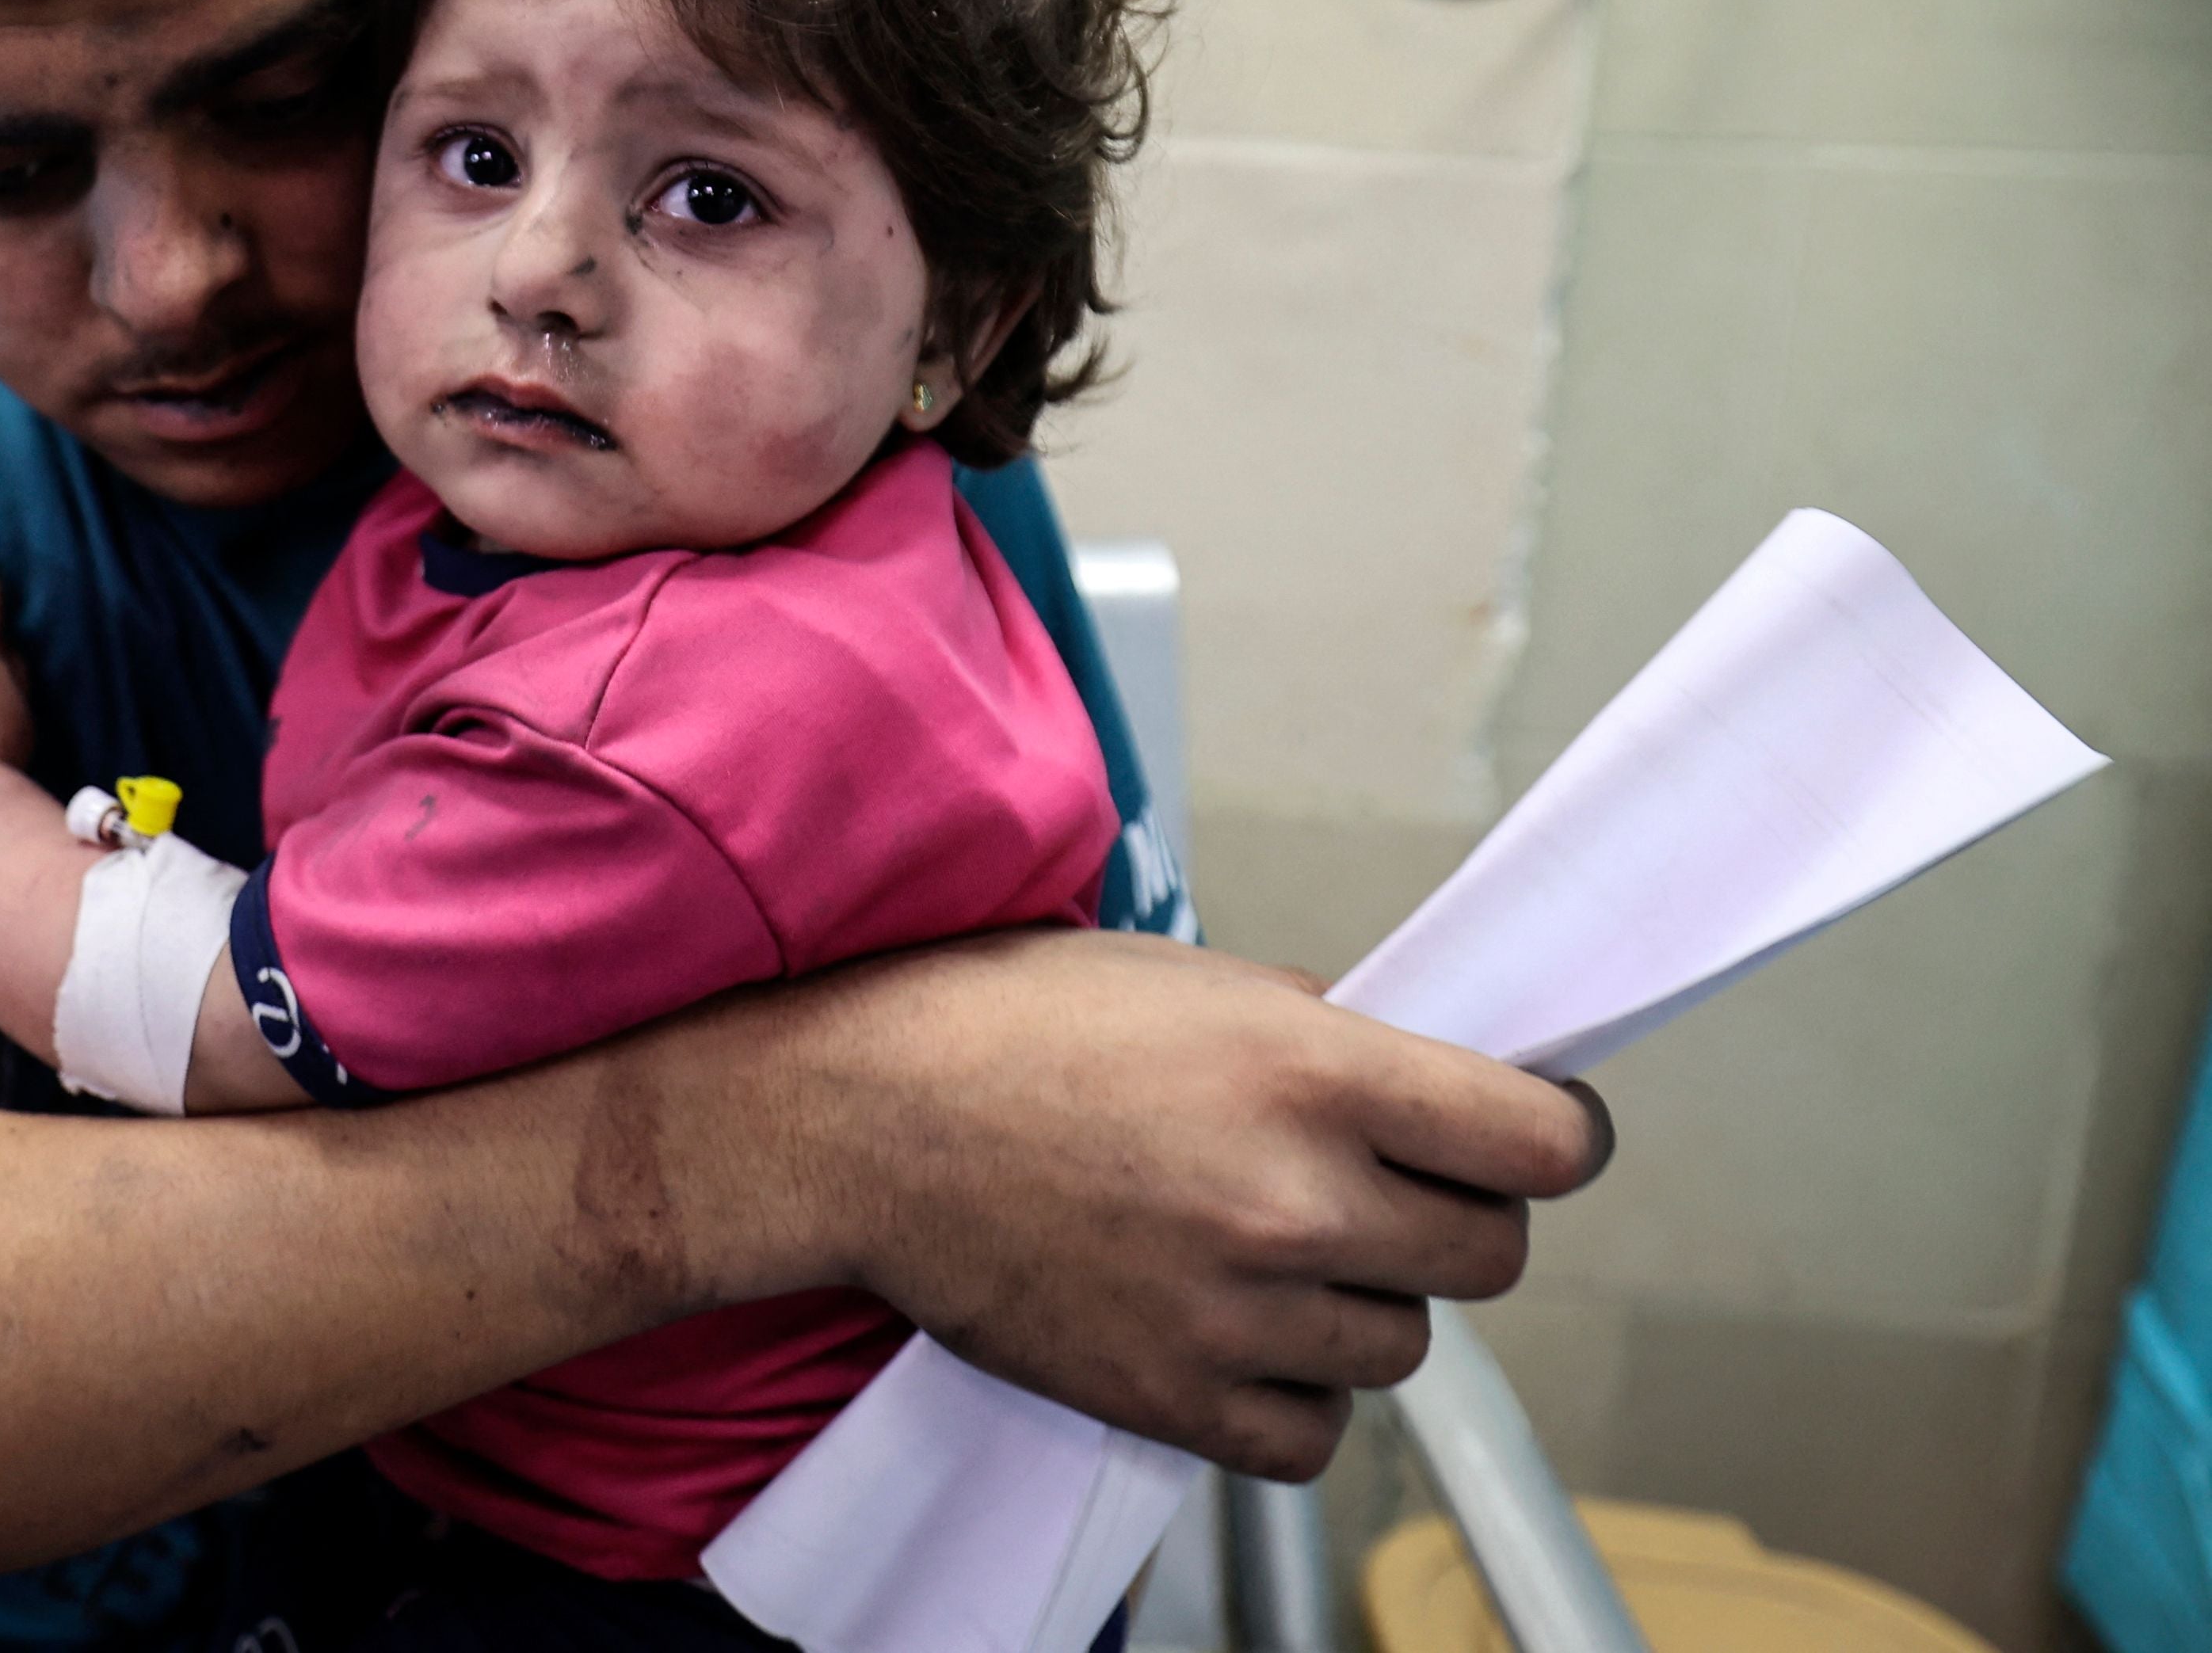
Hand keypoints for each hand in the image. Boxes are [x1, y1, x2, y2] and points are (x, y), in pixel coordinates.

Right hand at [687, 927, 1610, 1480]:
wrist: (858, 1122)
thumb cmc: (1004, 1027)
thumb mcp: (1191, 979)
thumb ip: (1326, 1036)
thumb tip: (1419, 1083)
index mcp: (1311, 1073)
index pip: (1544, 1142)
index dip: (1556, 1135)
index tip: (1529, 1136)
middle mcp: (1294, 1199)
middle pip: (1491, 1255)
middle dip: (1451, 1216)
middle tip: (1378, 1186)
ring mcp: (1239, 1313)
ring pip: (1405, 1347)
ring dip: (1362, 1305)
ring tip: (1268, 1251)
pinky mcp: (1178, 1398)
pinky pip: (1315, 1434)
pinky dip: (1292, 1392)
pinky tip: (1235, 1329)